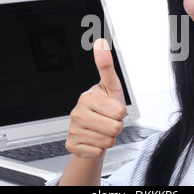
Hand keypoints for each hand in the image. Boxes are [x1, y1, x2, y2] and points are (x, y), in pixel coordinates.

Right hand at [65, 38, 125, 158]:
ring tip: (102, 129)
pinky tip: (94, 140)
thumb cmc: (106, 106)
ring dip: (108, 138)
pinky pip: (97, 152)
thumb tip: (100, 41)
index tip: (112, 109)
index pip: (119, 113)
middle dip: (116, 127)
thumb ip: (107, 66)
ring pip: (106, 142)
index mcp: (86, 97)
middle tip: (108, 120)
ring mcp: (73, 130)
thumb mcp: (111, 86)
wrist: (92, 129)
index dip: (120, 113)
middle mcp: (76, 114)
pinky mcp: (72, 145)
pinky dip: (100, 148)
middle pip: (114, 128)